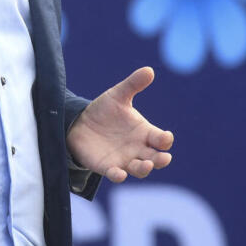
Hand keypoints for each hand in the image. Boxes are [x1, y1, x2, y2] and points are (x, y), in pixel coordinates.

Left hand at [66, 66, 173, 182]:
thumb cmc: (105, 110)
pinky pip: (116, 175)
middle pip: (156, 158)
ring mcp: (124, 159)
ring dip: (144, 169)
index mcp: (145, 132)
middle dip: (161, 160)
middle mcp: (138, 149)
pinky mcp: (107, 167)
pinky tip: (119, 174)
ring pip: (139, 170)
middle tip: (163, 158)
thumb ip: (133, 84)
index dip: (165, 140)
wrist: (80, 123)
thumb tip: (149, 70)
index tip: (165, 137)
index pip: (161, 140)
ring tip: (145, 165)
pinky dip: (118, 176)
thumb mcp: (118, 95)